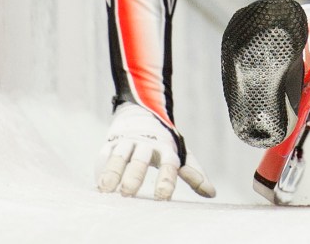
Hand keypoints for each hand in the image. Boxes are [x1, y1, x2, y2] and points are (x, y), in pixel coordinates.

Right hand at [95, 103, 215, 199]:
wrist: (142, 112)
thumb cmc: (164, 141)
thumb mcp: (180, 153)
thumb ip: (194, 172)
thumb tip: (211, 193)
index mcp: (166, 148)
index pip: (168, 165)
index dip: (166, 180)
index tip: (162, 196)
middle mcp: (147, 144)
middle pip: (140, 161)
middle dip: (134, 176)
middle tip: (128, 193)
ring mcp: (128, 142)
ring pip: (120, 156)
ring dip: (112, 172)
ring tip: (106, 189)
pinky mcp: (112, 142)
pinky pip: (105, 154)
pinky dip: (101, 168)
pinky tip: (97, 184)